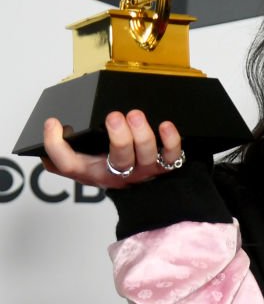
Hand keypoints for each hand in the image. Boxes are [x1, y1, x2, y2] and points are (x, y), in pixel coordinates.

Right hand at [41, 110, 183, 189]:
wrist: (137, 188)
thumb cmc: (105, 166)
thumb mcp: (79, 159)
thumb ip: (61, 148)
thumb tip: (51, 127)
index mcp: (91, 171)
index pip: (69, 165)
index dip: (56, 145)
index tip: (54, 123)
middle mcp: (118, 174)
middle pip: (119, 161)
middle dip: (118, 138)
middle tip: (114, 117)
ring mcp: (143, 171)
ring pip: (146, 157)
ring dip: (143, 135)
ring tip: (136, 116)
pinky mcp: (163, 166)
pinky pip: (172, 157)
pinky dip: (171, 141)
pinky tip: (165, 125)